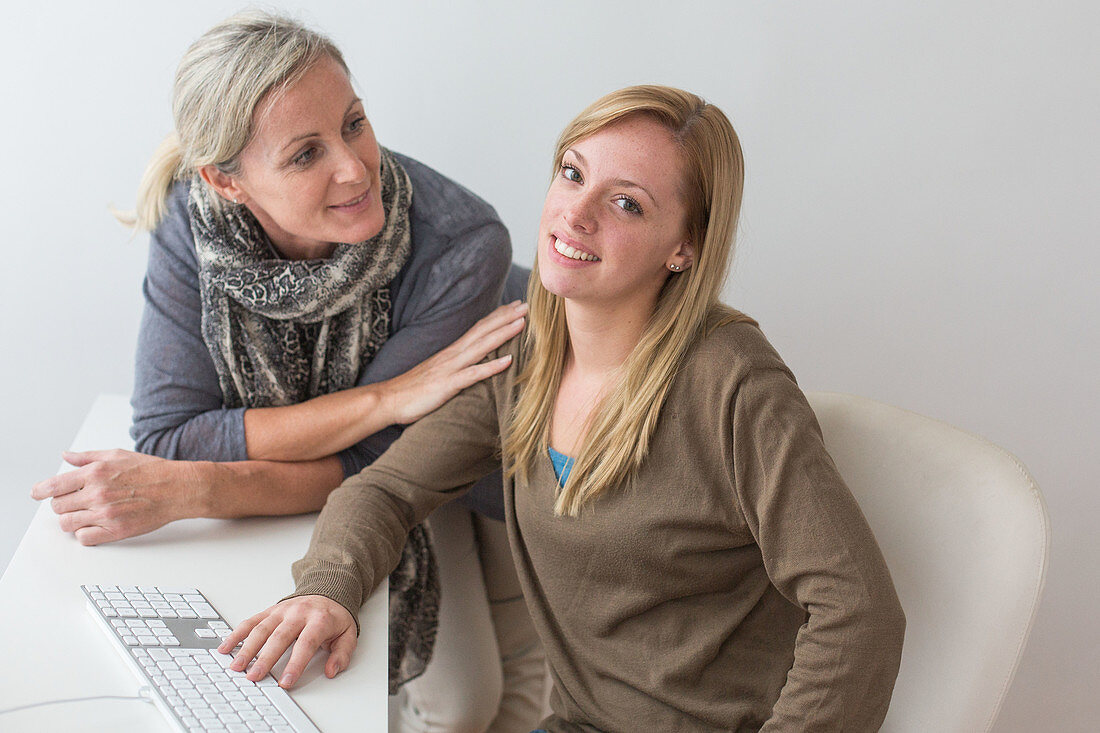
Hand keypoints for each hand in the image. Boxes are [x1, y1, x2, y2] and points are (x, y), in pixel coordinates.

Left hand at [30, 449, 197, 544]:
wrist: (178, 488)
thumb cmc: (152, 471)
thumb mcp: (117, 455)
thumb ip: (87, 457)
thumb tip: (67, 456)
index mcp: (95, 473)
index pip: (53, 485)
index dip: (40, 491)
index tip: (37, 493)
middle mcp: (97, 494)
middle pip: (57, 506)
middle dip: (63, 504)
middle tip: (76, 501)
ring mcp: (106, 514)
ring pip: (67, 524)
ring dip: (73, 519)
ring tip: (86, 514)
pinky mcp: (116, 531)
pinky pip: (84, 538)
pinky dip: (85, 533)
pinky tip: (95, 525)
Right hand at [219, 595, 356, 688]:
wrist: (329, 590)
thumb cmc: (334, 617)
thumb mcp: (348, 634)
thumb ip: (342, 654)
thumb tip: (332, 670)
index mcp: (319, 620)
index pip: (306, 643)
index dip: (295, 664)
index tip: (285, 682)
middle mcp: (298, 613)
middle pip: (279, 637)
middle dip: (265, 659)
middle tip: (254, 677)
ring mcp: (282, 610)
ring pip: (262, 629)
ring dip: (247, 648)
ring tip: (237, 666)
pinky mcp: (270, 610)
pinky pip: (251, 621)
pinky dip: (237, 634)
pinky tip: (226, 647)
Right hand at [383, 300, 525, 424]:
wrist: (387, 399)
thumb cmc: (412, 390)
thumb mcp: (438, 374)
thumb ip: (454, 367)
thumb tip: (469, 364)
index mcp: (451, 352)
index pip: (478, 328)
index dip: (498, 317)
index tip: (515, 307)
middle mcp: (453, 355)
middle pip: (484, 331)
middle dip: (506, 318)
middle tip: (528, 305)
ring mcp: (450, 368)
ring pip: (481, 347)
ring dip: (503, 333)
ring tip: (523, 323)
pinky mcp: (447, 385)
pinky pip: (473, 374)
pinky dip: (491, 367)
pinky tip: (509, 360)